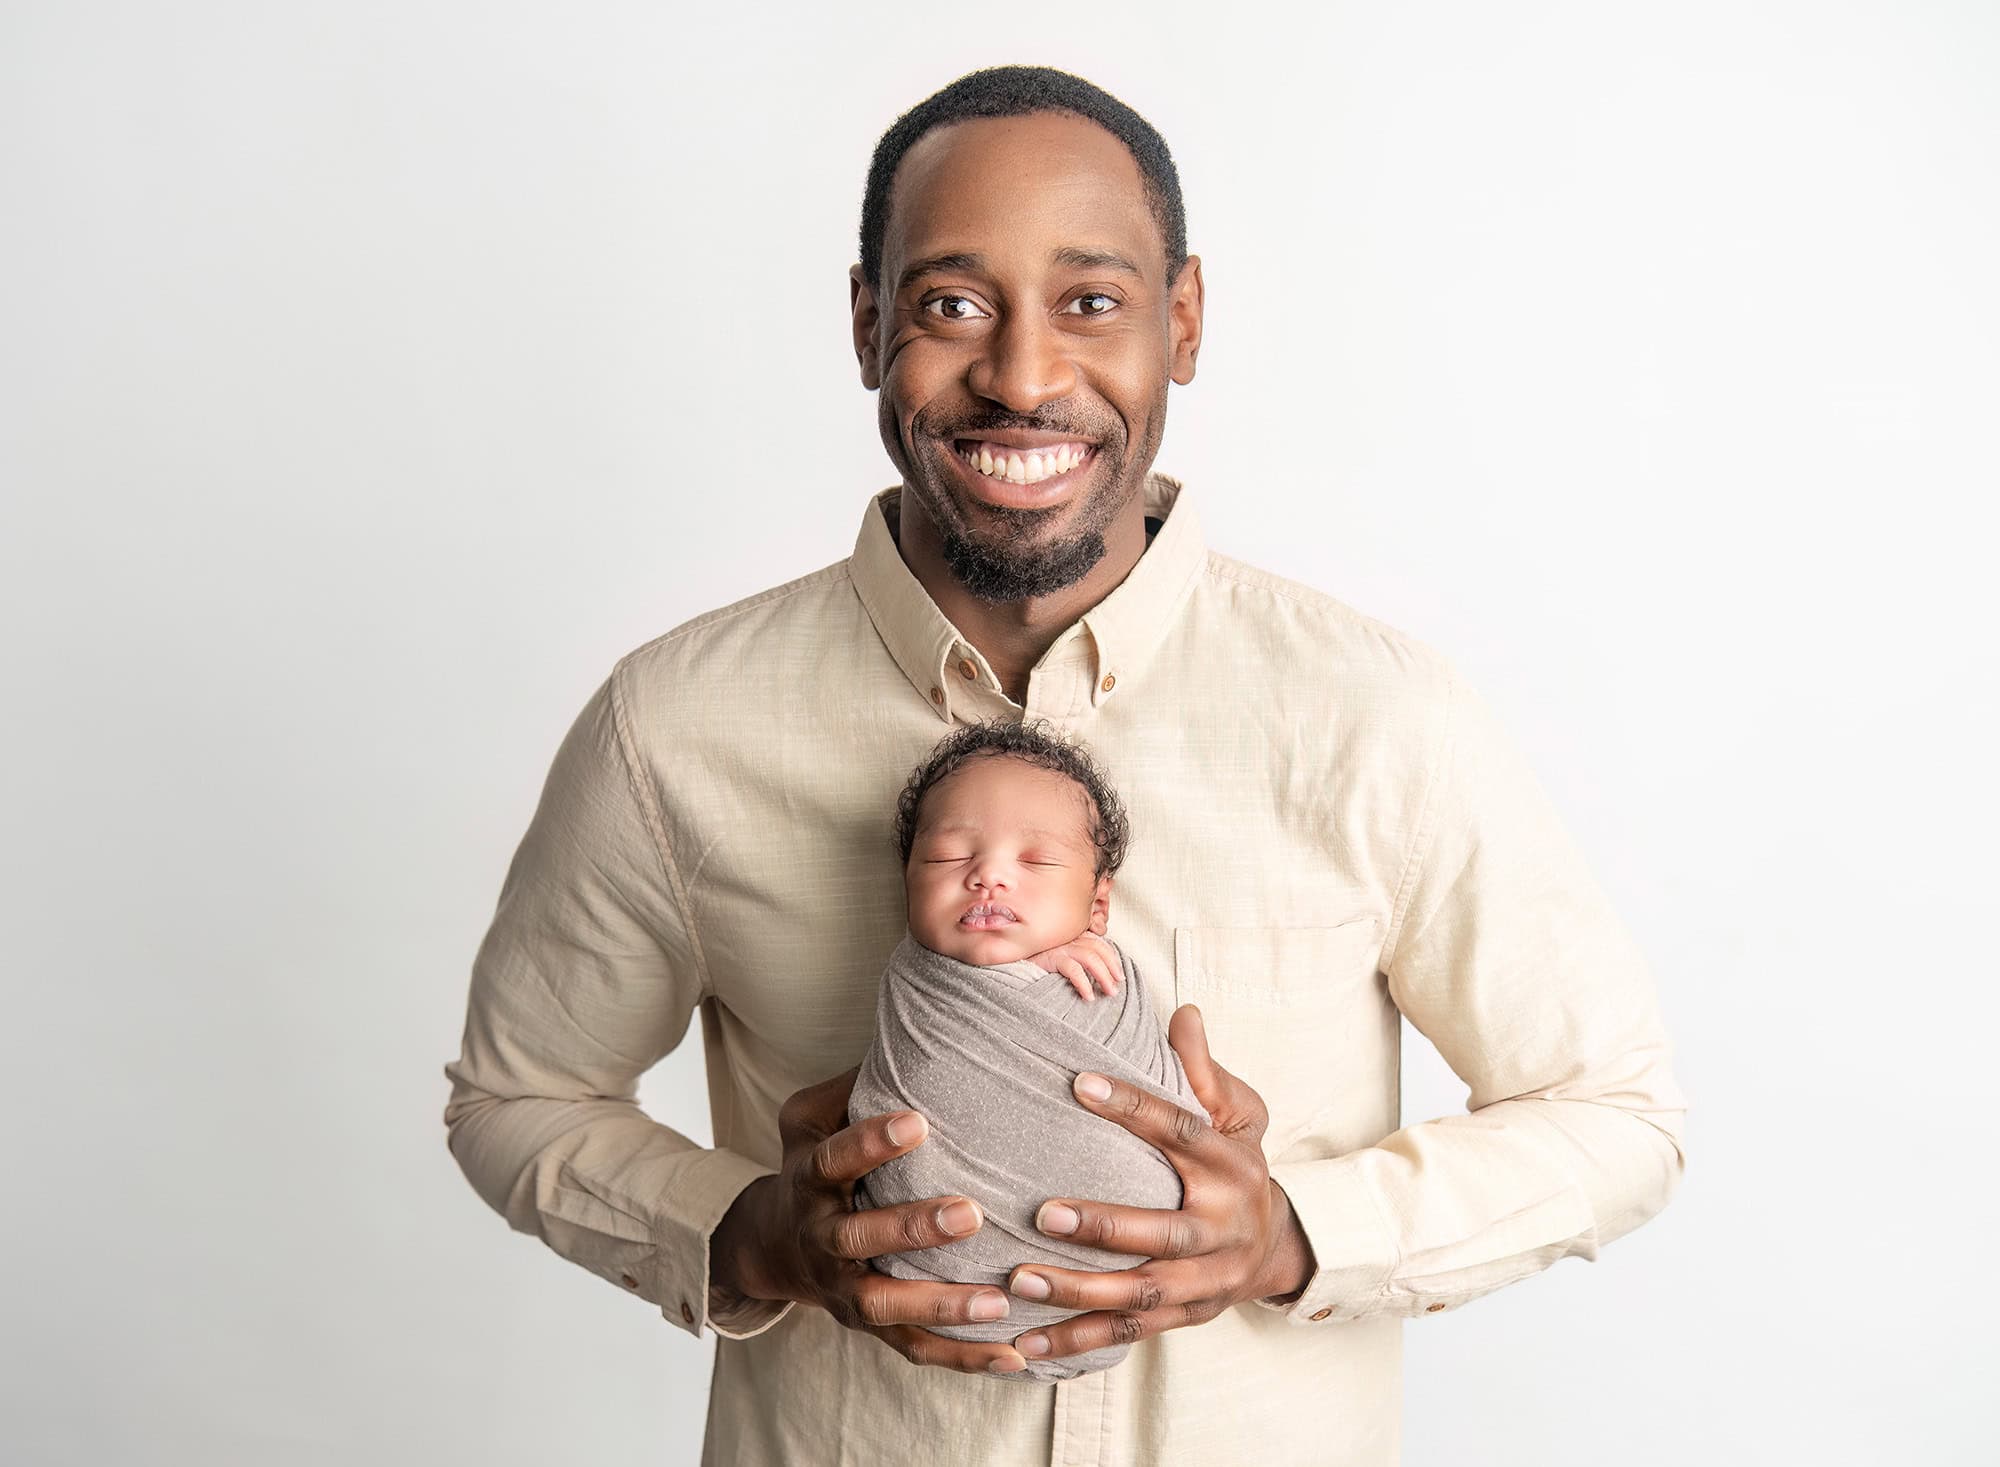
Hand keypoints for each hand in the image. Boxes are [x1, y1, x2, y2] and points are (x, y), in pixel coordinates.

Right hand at [710, 1066, 1027, 1374]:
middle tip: (969, 1212)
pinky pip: (914, 1349)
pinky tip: (1015, 1357)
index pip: (835, 1158)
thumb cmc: (813, 1164)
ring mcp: (842, 1288)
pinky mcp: (868, 1327)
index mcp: (810, 1178)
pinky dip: (962, 1357)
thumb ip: (853, 1083)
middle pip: (858, 1238)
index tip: (918, 1121)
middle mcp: (821, 1237)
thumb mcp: (809, 1116)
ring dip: (941, 1305)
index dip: (871, 1142)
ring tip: (999, 1301)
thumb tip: (915, 1030)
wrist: (771, 1245)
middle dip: (911, 1228)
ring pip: (884, 1305)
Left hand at [1002, 1007, 1316, 1361]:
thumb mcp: (1238, 1113)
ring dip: (1080, 1291)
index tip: (1078, 1083)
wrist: (1279, 1245)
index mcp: (1228, 1164)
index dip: (1134, 1108)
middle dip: (1105, 1226)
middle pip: (1163, 1230)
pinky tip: (1024, 1345)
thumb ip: (1204, 1070)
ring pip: (1143, 1292)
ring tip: (1021, 1281)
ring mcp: (1205, 1278)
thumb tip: (1181, 1013)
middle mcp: (1221, 1224)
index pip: (1182, 1131)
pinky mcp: (1186, 1316)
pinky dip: (1077, 1342)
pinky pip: (1129, 1332)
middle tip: (1044, 1214)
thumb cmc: (1238, 1163)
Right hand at [1024, 932, 1121, 1000]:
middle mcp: (1066, 937)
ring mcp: (1059, 946)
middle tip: (1117, 986)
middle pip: (1098, 949)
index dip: (1112, 957)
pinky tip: (1088, 996)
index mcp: (1070, 935)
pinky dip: (1084, 983)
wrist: (1005, 958)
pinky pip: (1074, 969)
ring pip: (1091, 958)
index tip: (1118, 974)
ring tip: (1109, 992)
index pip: (1098, 942)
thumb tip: (1092, 973)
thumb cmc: (1030, 960)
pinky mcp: (1050, 957)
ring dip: (1104, 976)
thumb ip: (1070, 956)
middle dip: (1112, 968)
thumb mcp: (1053, 954)